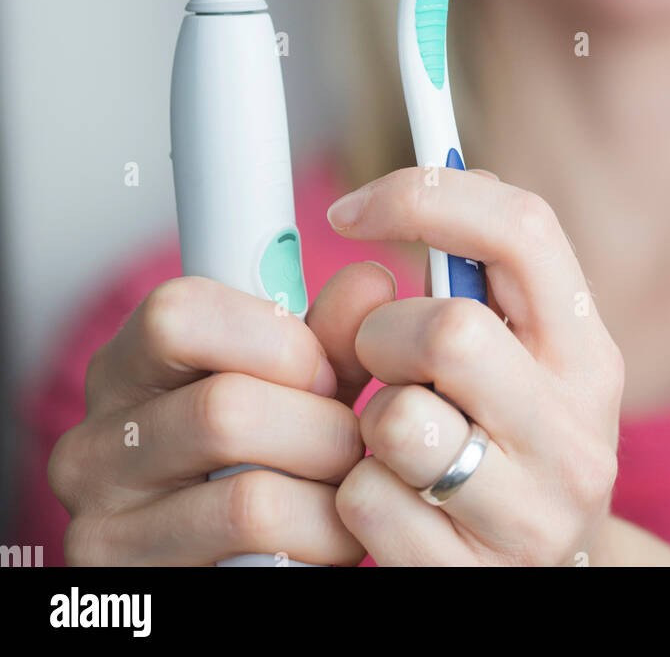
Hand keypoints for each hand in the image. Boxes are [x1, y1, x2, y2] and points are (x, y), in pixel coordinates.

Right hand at [47, 269, 393, 565]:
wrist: (226, 570)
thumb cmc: (256, 467)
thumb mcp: (289, 391)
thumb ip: (324, 339)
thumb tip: (369, 283)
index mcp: (124, 370)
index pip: (174, 312)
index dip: (272, 335)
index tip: (321, 370)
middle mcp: (93, 446)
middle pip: (224, 409)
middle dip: (322, 426)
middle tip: (349, 442)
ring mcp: (105, 530)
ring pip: (248, 497)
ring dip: (328, 493)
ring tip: (344, 490)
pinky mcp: (141, 593)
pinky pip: (260, 564)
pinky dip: (320, 544)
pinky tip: (324, 537)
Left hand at [324, 167, 624, 566]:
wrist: (546, 582)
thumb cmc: (504, 444)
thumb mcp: (513, 359)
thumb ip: (468, 285)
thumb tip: (382, 202)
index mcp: (587, 350)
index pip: (525, 228)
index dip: (426, 194)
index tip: (349, 204)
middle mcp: (580, 431)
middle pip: (452, 328)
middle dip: (384, 337)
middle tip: (381, 362)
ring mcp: (536, 515)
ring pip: (400, 423)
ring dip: (367, 427)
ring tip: (394, 445)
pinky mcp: (476, 579)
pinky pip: (367, 505)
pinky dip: (356, 499)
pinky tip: (392, 507)